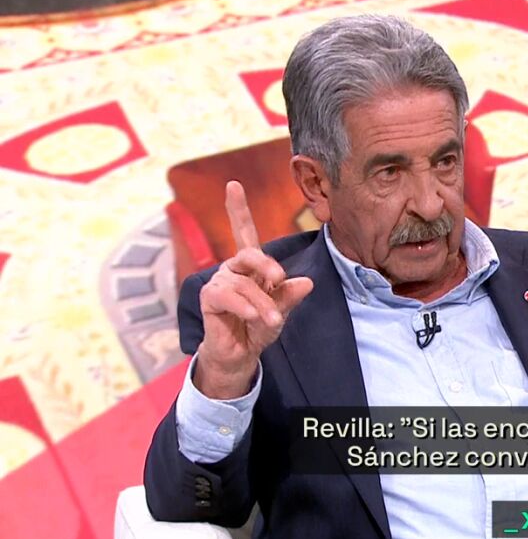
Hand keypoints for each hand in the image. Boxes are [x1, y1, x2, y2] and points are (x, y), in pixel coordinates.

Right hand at [194, 181, 313, 398]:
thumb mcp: (280, 310)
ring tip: (272, 321)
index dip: (238, 209)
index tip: (233, 184)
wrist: (241, 354)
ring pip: (245, 284)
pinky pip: (228, 296)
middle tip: (279, 279)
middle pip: (249, 254)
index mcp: (250, 266)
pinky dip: (245, 307)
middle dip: (267, 266)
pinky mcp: (209, 298)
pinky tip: (254, 317)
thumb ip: (290, 296)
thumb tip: (307, 282)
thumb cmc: (259, 327)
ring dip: (263, 304)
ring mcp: (219, 282)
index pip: (244, 232)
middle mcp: (232, 269)